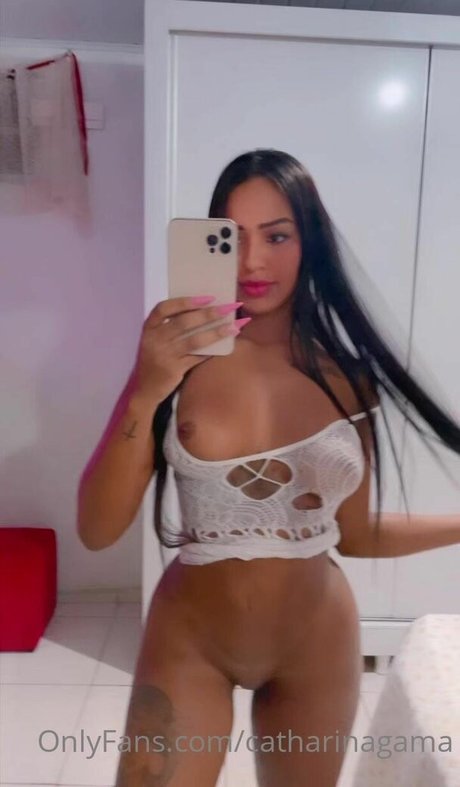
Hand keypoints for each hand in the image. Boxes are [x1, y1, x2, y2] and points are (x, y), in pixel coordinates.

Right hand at [131, 296, 248, 402]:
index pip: (163, 308)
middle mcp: (154, 340)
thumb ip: (170, 327)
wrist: (145, 389)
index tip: (206, 298)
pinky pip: (196, 358)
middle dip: (208, 314)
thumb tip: (203, 311)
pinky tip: (224, 346)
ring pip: (194, 341)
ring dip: (216, 333)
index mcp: (149, 328)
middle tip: (227, 308)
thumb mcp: (155, 341)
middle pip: (183, 323)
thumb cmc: (155, 359)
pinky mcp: (173, 370)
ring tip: (233, 328)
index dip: (184, 302)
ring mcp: (163, 355)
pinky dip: (211, 351)